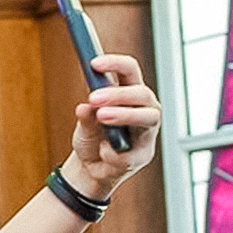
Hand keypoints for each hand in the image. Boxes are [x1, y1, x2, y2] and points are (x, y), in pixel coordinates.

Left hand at [67, 54, 161, 200]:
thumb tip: (84, 107)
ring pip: (148, 117)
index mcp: (129, 94)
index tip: (94, 63)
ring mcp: (146, 131)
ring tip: (101, 116)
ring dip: (124, 115)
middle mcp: (143, 109)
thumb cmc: (92, 138)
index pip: (129, 71)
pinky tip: (102, 153)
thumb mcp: (84, 126)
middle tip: (93, 98)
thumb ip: (86, 117)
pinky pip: (131, 152)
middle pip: (142, 93)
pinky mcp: (143, 154)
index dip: (115, 64)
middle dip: (118, 94)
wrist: (90, 168)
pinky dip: (111, 153)